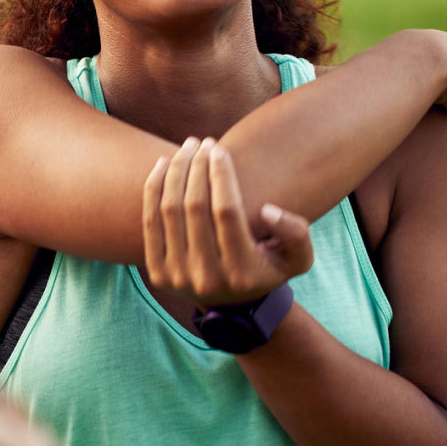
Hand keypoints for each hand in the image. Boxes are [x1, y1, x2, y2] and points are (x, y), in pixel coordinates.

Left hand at [142, 137, 313, 307]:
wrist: (232, 303)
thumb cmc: (267, 267)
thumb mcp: (297, 257)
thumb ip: (296, 234)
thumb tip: (267, 210)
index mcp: (242, 273)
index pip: (227, 212)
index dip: (221, 175)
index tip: (219, 149)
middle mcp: (207, 279)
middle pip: (194, 208)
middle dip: (197, 167)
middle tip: (203, 142)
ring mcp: (178, 278)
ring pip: (169, 211)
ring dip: (176, 172)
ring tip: (187, 148)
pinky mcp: (157, 274)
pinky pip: (149, 222)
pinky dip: (153, 189)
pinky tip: (163, 165)